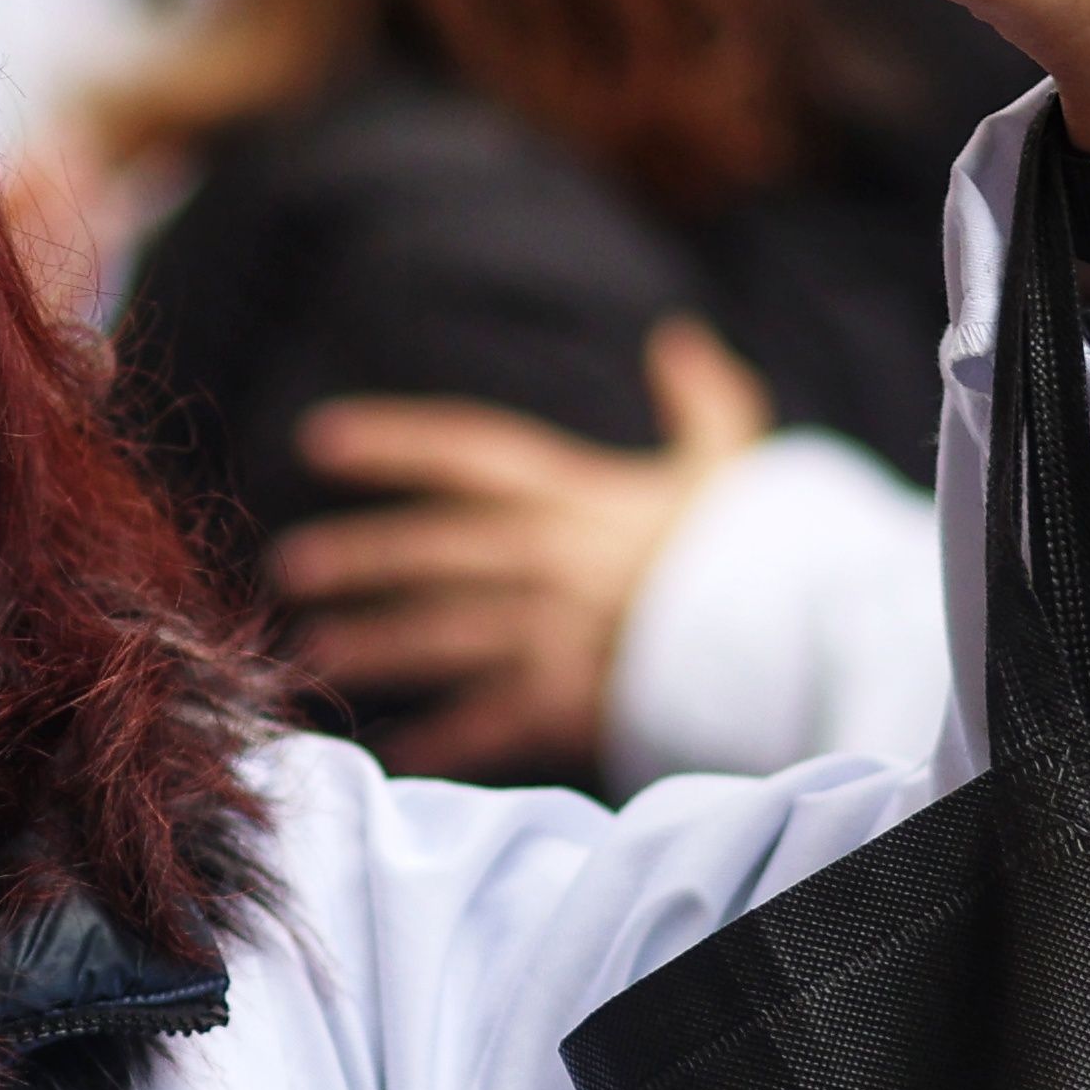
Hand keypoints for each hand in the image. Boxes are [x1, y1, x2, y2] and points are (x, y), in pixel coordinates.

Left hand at [266, 321, 770, 773]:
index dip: (390, 441)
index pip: (465, 452)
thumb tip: (678, 337)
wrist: (800, 638)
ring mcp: (557, 630)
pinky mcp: (573, 699)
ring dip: (373, 646)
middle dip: (358, 557)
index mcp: (578, 494)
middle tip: (289, 565)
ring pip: (440, 637)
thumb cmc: (760, 550)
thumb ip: (700, 401)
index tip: (318, 440)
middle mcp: (553, 557)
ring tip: (312, 653)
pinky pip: (490, 722)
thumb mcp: (732, 464)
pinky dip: (443, 741)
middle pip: (431, 551)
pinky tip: (397, 751)